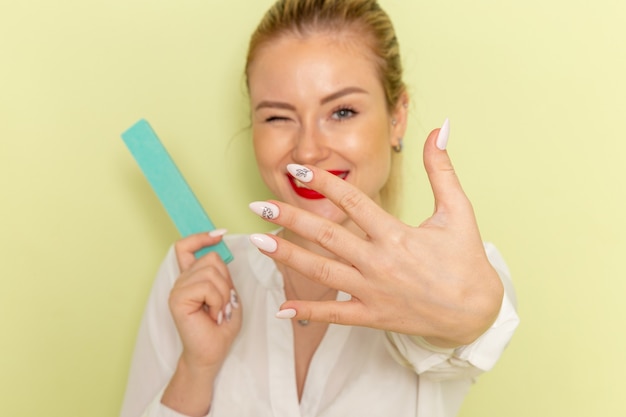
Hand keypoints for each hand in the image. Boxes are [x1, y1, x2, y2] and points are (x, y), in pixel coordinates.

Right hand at [169, 232, 241, 369]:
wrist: (212, 353)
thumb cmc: (221, 326)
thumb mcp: (228, 293)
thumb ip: (222, 273)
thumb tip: (219, 249)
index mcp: (191, 277)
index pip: (186, 247)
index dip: (201, 237)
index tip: (219, 234)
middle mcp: (182, 280)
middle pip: (210, 258)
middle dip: (226, 281)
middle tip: (222, 304)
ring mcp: (177, 289)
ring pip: (211, 272)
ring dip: (223, 294)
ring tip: (217, 311)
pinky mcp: (177, 299)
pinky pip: (206, 287)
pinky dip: (217, 301)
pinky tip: (212, 316)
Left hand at [249, 124, 503, 347]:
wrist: (476, 313)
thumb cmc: (466, 261)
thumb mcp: (458, 211)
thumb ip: (443, 170)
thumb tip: (443, 128)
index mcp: (396, 234)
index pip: (352, 202)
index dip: (322, 183)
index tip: (297, 169)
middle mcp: (379, 262)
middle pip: (327, 235)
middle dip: (291, 217)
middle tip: (259, 204)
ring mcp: (373, 291)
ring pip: (322, 271)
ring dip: (288, 256)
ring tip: (258, 242)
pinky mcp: (372, 316)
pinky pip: (335, 314)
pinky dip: (308, 312)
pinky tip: (282, 307)